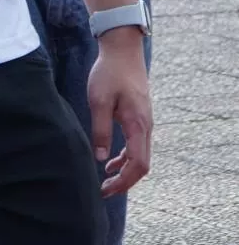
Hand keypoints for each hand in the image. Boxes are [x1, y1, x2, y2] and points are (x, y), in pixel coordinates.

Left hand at [89, 32, 152, 197]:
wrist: (122, 52)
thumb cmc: (109, 74)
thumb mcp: (98, 100)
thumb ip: (100, 129)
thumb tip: (99, 158)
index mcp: (138, 125)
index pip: (138, 164)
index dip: (124, 181)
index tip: (106, 189)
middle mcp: (146, 128)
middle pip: (142, 165)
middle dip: (124, 182)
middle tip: (103, 192)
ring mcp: (145, 123)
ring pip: (140, 156)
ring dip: (124, 171)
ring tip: (105, 182)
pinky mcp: (138, 118)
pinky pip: (136, 145)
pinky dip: (125, 158)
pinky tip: (109, 162)